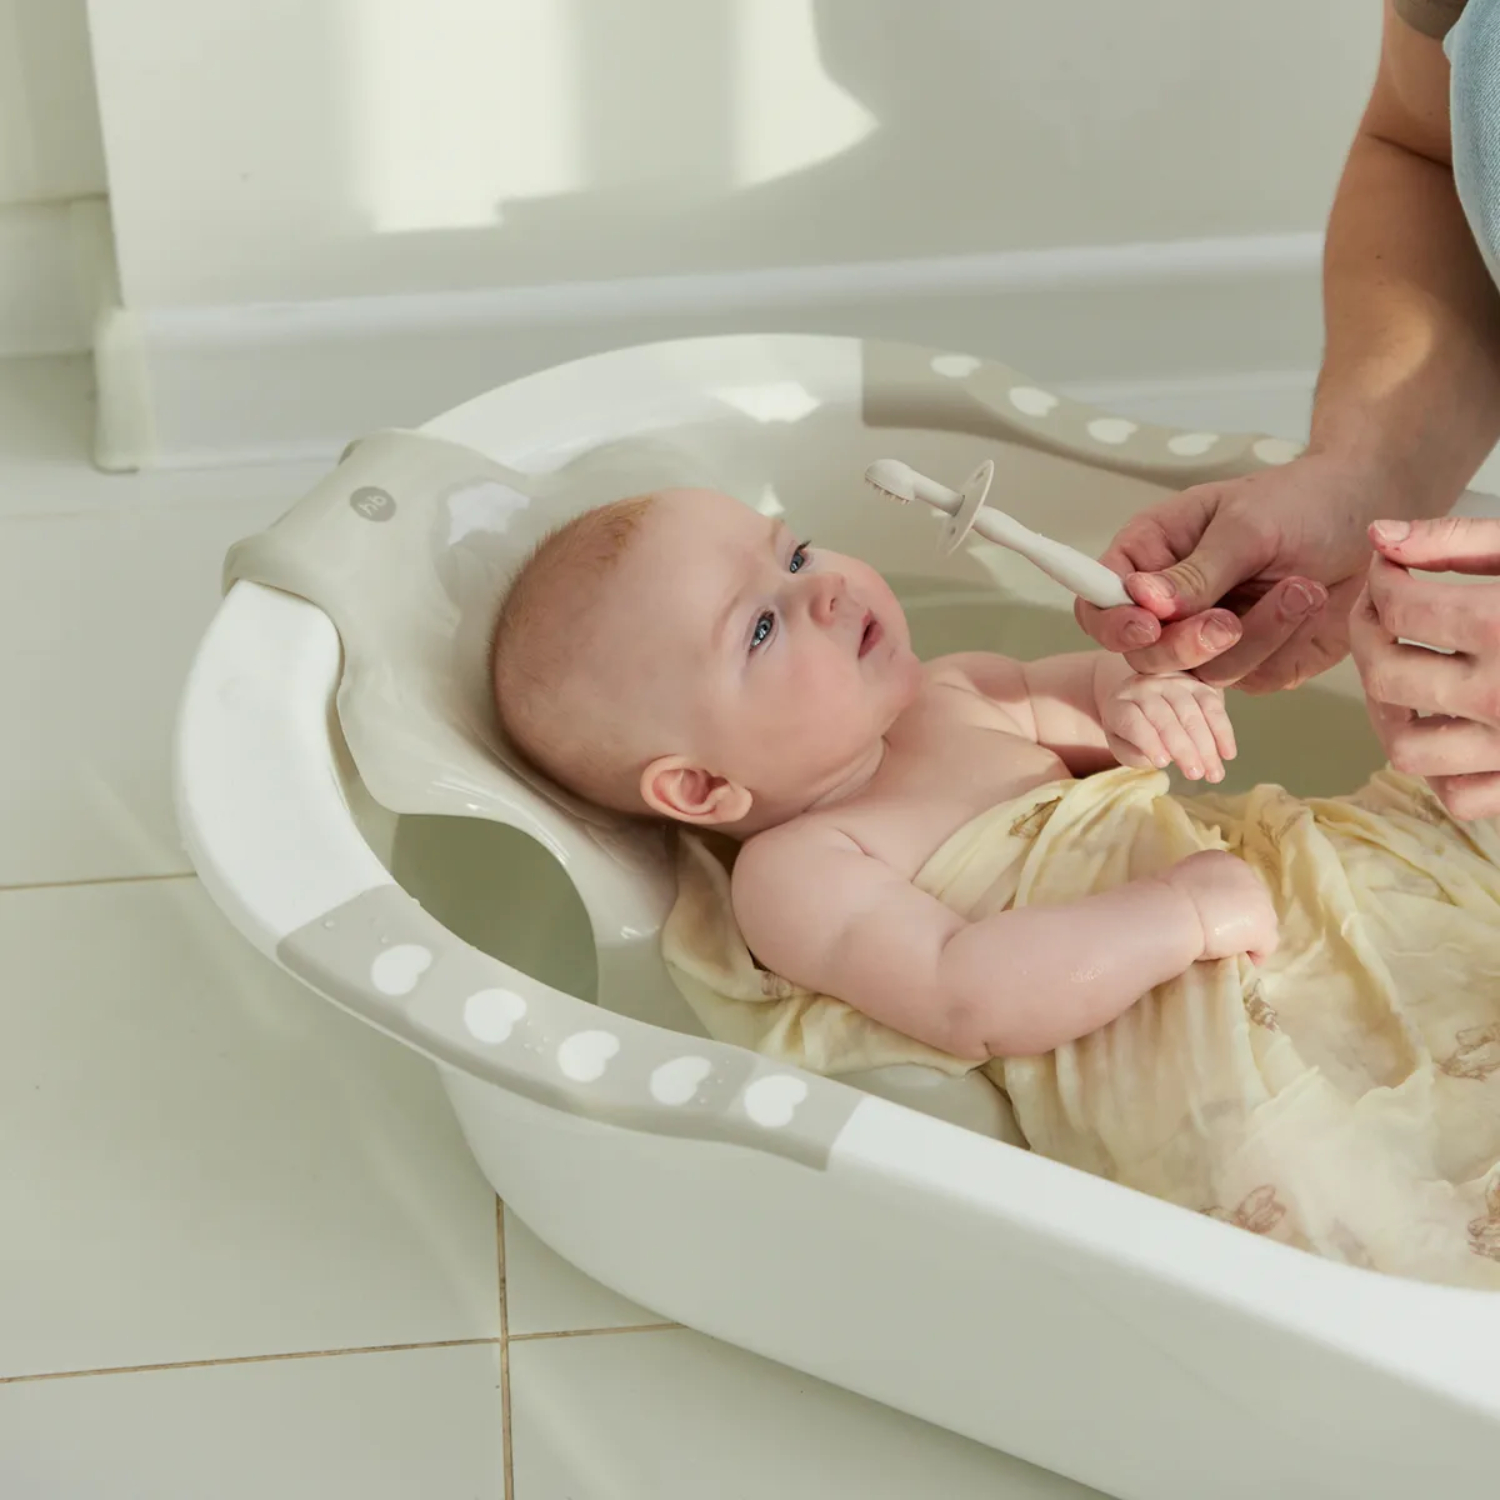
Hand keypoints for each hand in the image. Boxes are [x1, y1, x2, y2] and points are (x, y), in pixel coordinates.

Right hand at [1075, 454, 1395, 692]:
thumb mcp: (1247, 525)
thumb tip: (1140, 599)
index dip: (1111, 622)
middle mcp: (1171, 605)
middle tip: (1227, 622)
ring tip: (1300, 589)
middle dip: (1185, 644)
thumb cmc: (1303, 502)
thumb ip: (1195, 571)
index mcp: (1150, 556)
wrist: (1372, 521)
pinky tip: (1308, 603)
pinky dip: (1282, 644)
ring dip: (1254, 636)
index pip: (1099, 602)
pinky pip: (1250, 677)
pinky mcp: (1253, 663)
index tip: (1146, 625)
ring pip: (1200, 672)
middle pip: (1142, 652)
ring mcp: (1209, 639)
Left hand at [1102, 672, 1236, 782]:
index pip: (1133, 722)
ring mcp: (1171, 682)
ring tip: (1214, 773)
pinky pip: (1212, 706)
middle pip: (1165, 718)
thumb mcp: (1121, 744)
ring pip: (1192, 712)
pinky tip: (1228, 754)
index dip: (1148, 742)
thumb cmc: (1130, 729)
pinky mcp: (1196, 683)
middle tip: (1196, 774)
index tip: (1162, 764)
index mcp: (1120, 703)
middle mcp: (1144, 687)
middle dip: (1184, 749)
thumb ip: (1134, 753)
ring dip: (1207, 745)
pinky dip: (1222, 731)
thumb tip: (1164, 758)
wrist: (1140, 695)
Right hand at [1158, 851, 1279, 963]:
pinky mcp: (1262, 929)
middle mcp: (1248, 876)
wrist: (1173, 910)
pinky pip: (1263, 948)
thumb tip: (1196, 902)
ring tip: (1222, 948)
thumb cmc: (1167, 896)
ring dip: (1244, 936)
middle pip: (1251, 903)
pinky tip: (1230, 959)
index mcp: (1225, 861)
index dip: (1224, 903)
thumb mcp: (1181, 880)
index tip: (1207, 915)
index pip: (1235, 885)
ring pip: (1260, 925)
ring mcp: (1260, 902)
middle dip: (1237, 918)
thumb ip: (1197, 886)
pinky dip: (1250, 956)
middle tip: (1215, 933)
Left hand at [1349, 516, 1499, 818]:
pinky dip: (1443, 769)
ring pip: (1409, 750)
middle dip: (1369, 640)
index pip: (1398, 609)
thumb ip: (1459, 540)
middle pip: (1388, 679)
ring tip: (1406, 675)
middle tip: (1381, 616)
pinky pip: (1460, 796)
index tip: (1391, 572)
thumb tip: (1379, 536)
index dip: (1382, 583)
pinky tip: (1452, 726)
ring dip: (1393, 714)